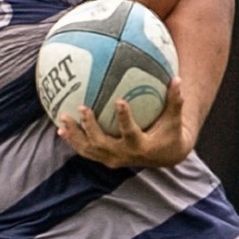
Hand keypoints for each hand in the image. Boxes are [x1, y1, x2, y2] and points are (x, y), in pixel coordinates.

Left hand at [55, 78, 194, 168]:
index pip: (131, 132)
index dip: (125, 118)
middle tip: (82, 108)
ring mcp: (112, 159)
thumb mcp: (175, 119)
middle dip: (90, 127)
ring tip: (62, 121)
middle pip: (102, 143)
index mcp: (140, 146)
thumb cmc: (170, 132)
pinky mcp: (105, 159)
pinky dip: (73, 141)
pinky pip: (86, 151)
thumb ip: (175, 100)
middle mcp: (124, 155)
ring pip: (89, 150)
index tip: (120, 101)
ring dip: (75, 136)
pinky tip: (61, 129)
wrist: (164, 156)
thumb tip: (177, 78)